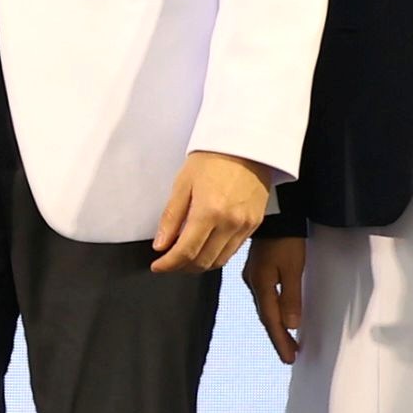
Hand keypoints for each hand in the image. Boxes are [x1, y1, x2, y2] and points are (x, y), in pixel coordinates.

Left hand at [151, 150, 272, 275]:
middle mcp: (230, 223)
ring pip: (220, 260)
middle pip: (203, 261)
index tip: (157, 266)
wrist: (246, 145)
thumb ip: (171, 218)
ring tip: (185, 257)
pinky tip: (205, 246)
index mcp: (209, 211)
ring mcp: (245, 225)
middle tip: (168, 262)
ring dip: (200, 264)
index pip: (185, 251)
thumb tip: (160, 245)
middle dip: (182, 267)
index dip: (168, 264)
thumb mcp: (182, 184)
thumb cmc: (212, 159)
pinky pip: (234, 250)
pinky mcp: (255, 224)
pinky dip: (217, 254)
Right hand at [245, 234, 306, 361]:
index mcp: (261, 285)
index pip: (271, 320)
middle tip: (289, 355)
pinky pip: (264, 298)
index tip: (289, 358)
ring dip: (275, 326)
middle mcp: (253, 284)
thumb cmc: (287, 241)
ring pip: (264, 308)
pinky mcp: (256, 271)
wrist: (276, 215)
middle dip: (278, 337)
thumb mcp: (293, 268)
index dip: (280, 340)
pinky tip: (277, 316)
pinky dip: (272, 312)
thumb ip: (291, 297)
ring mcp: (252, 277)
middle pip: (265, 316)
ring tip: (286, 342)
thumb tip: (291, 326)